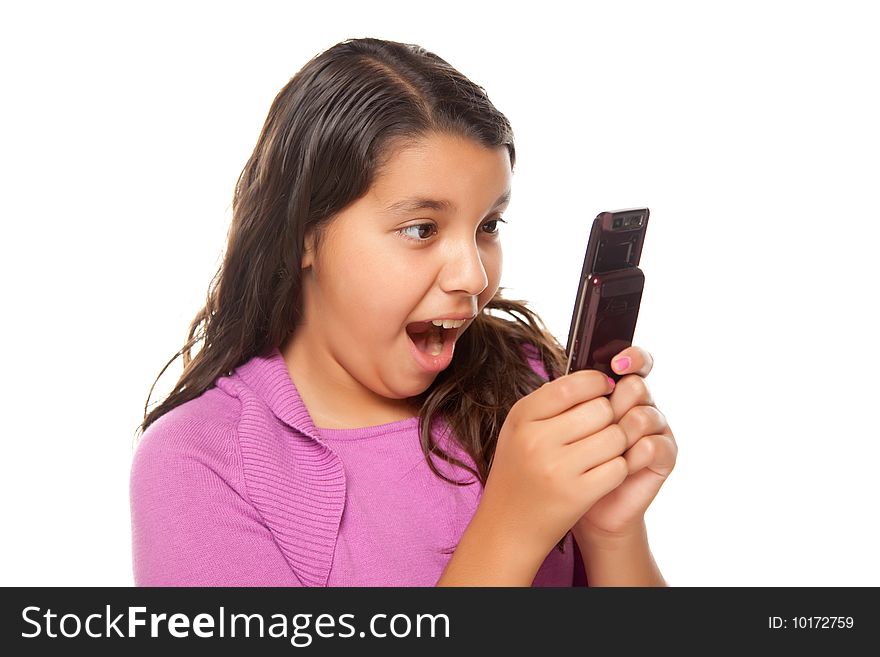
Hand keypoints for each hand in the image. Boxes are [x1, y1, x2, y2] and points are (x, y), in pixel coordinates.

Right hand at [481, 368, 625, 563]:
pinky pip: (619, 467)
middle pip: (601, 409)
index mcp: (521, 417)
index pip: (572, 384)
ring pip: (615, 437)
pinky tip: (603, 473)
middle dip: (609, 417)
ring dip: (617, 443)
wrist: (507, 527)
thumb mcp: (520, 430)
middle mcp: (536, 440)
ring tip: (602, 451)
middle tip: (600, 429)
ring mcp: (557, 469)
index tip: (603, 390)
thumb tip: (598, 379)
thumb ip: (552, 402)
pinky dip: (618, 469)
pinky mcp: (578, 495)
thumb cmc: (519, 471)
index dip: (597, 383)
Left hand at [573, 346, 676, 542]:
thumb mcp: (561, 426)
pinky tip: (617, 467)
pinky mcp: (665, 456)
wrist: (581, 506)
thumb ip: (571, 398)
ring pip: (643, 416)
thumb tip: (569, 374)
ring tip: (598, 454)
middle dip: (611, 406)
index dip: (632, 358)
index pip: (636, 361)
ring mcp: (657, 430)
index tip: (616, 364)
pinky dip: (630, 457)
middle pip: (636, 386)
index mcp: (620, 391)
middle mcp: (642, 405)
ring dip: (618, 435)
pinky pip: (651, 446)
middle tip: (594, 428)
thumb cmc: (567, 463)